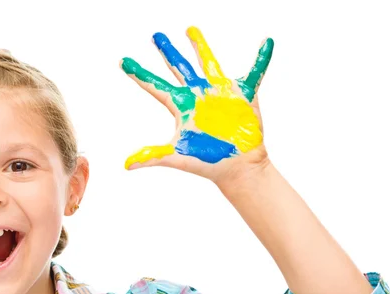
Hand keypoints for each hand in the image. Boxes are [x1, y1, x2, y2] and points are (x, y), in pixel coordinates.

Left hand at [120, 26, 273, 185]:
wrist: (237, 168)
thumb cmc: (207, 163)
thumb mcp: (177, 156)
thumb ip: (152, 155)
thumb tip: (126, 165)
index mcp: (181, 107)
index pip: (156, 87)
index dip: (140, 74)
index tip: (123, 62)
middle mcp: (198, 96)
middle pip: (179, 69)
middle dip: (167, 52)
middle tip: (156, 36)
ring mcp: (220, 94)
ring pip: (209, 63)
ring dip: (200, 47)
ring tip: (190, 30)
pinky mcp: (243, 95)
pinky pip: (254, 72)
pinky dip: (261, 59)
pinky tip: (266, 42)